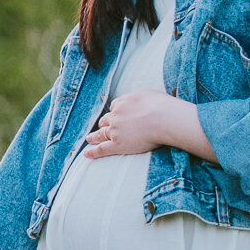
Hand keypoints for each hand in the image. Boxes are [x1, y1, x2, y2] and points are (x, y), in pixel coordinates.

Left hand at [82, 92, 217, 164]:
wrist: (163, 118)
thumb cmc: (162, 106)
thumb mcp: (150, 95)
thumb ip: (143, 99)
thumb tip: (146, 101)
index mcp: (123, 103)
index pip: (116, 108)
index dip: (118, 112)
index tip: (119, 116)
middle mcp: (116, 116)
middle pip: (106, 120)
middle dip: (104, 124)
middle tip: (100, 127)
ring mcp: (115, 130)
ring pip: (101, 133)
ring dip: (94, 136)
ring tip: (89, 139)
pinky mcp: (117, 144)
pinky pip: (102, 149)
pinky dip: (93, 151)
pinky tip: (86, 154)